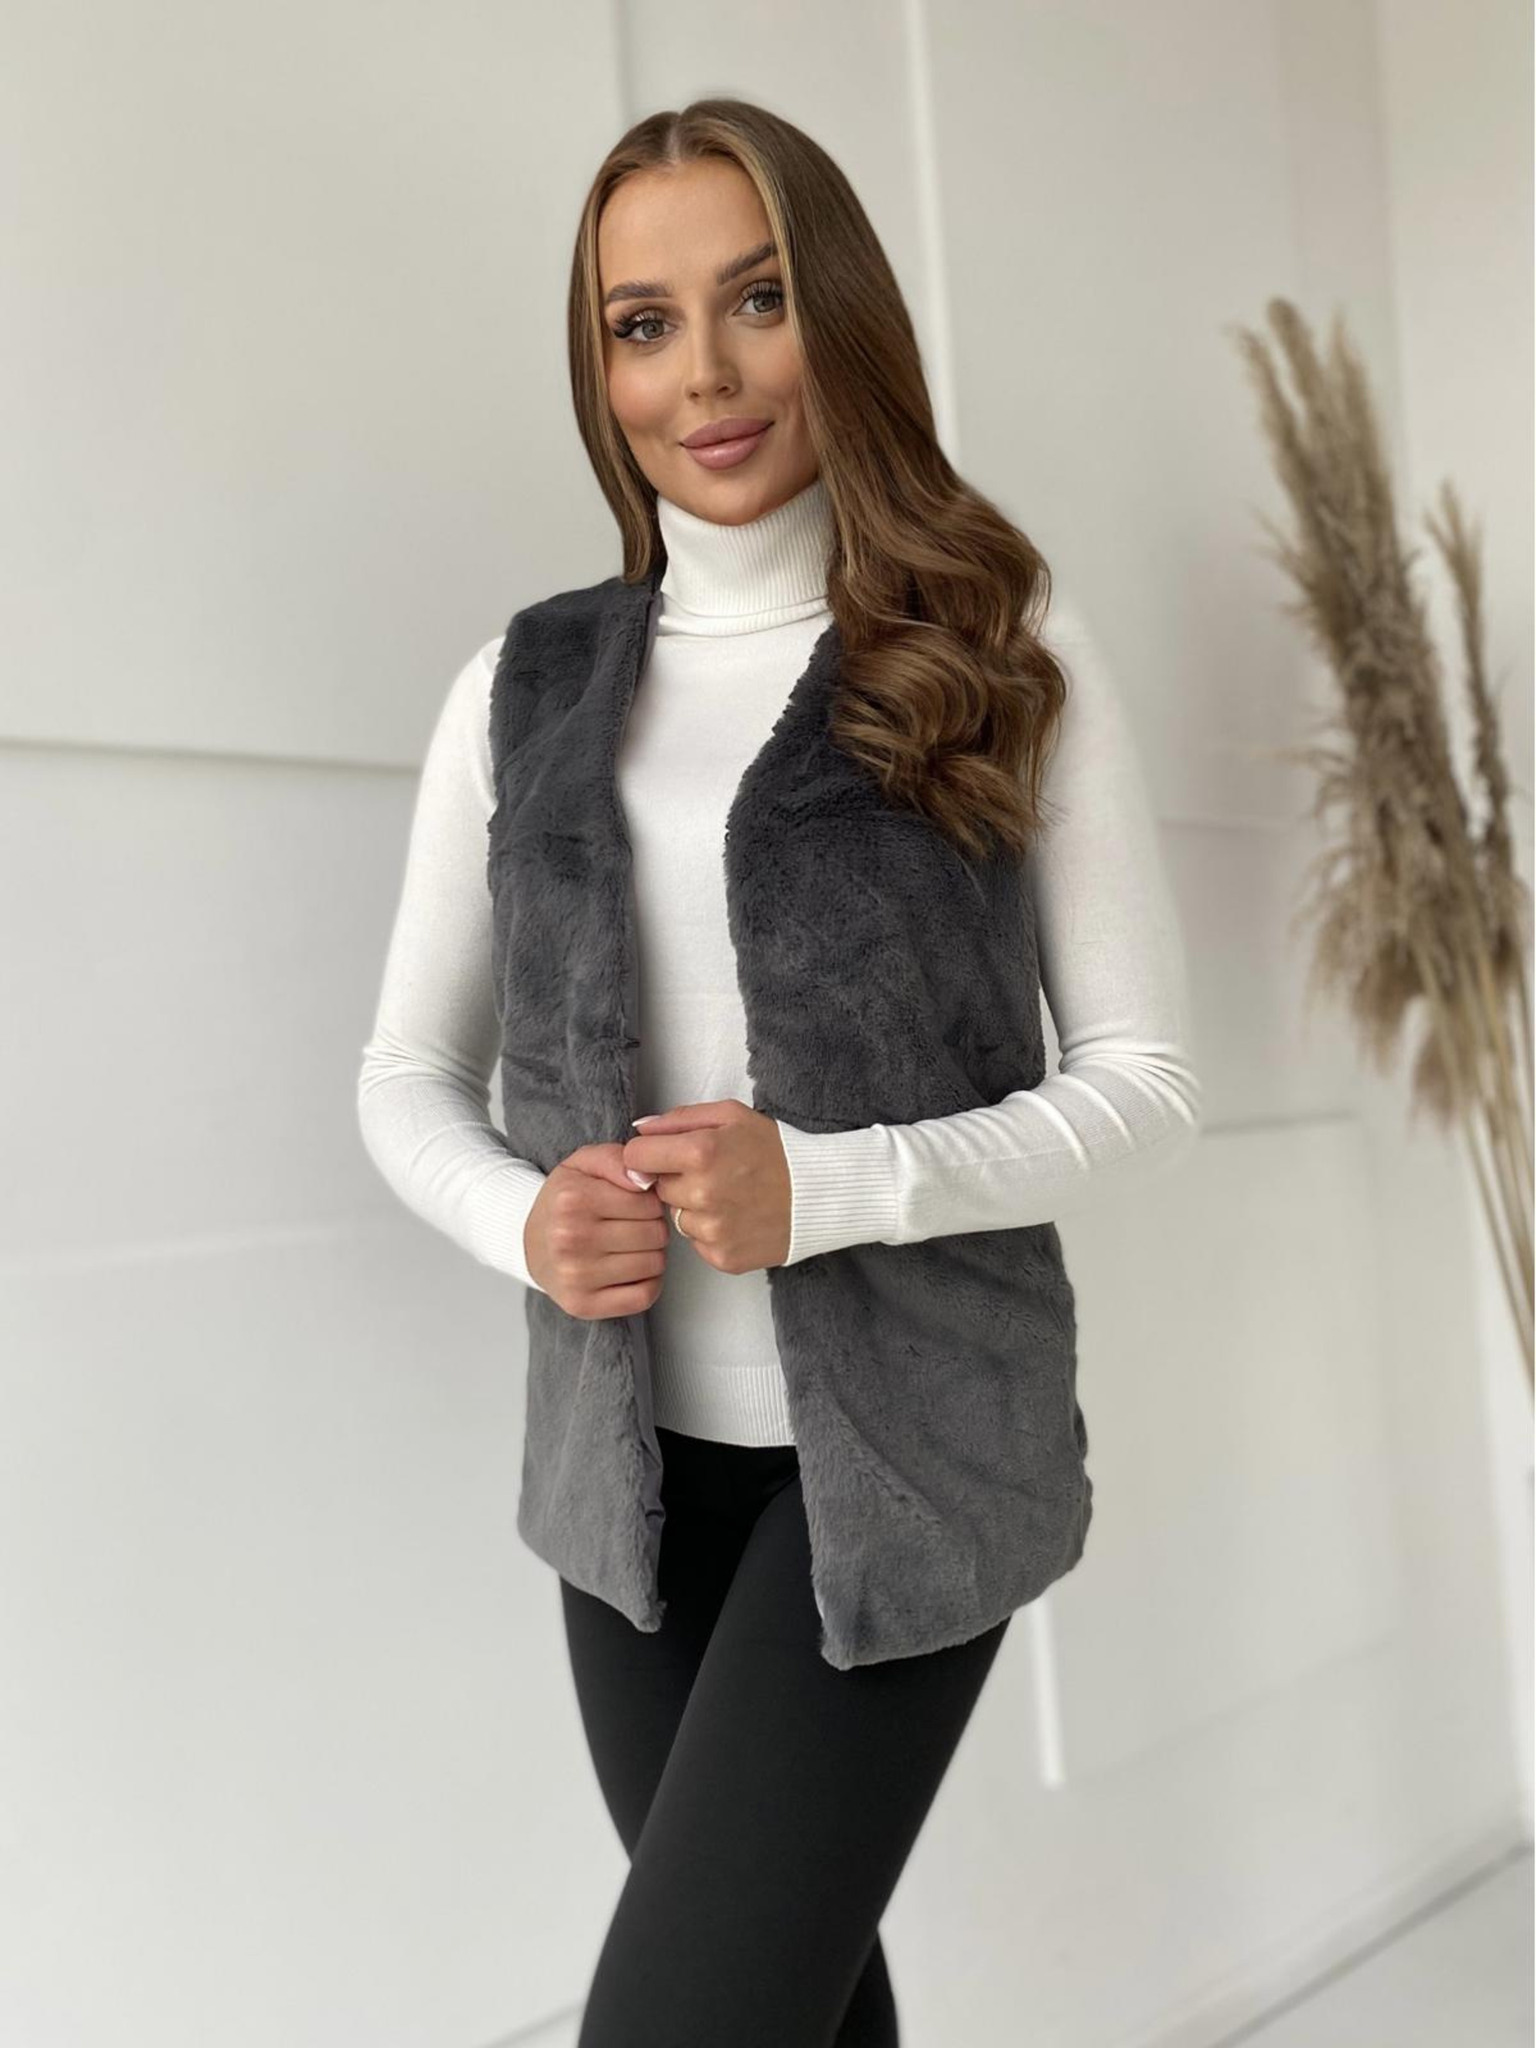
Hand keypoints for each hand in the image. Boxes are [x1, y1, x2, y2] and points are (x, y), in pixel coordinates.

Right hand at [522, 1142, 669, 1320]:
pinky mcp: (583, 1305)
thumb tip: (647, 1179)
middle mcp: (571, 1239)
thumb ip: (617, 1159)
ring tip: (628, 1247)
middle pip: (655, 1235)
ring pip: (654, 1265)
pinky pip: (644, 1296)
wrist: (528, 1242)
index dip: (649, 1203)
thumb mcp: (584, 1164)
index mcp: (573, 1199)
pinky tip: (630, 1271)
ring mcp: (576, 1277)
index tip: (633, 1205)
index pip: (649, 1203)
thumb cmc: (565, 1201)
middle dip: (652, 1229)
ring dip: (651, 1256)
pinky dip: (648, 1284)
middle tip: (631, 1227)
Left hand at [622, 1099, 791, 1274]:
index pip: (635, 1157)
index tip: (663, 1155)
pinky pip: (697, 1242)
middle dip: (676, 1180)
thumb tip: (640, 1129)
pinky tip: (737, 1217)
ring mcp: (712, 1230)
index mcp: (699, 1152)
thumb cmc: (776, 1150)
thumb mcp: (731, 1116)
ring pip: (676, 1218)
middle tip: (711, 1173)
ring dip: (693, 1208)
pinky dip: (711, 1231)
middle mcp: (702, 1194)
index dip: (648, 1153)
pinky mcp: (722, 1257)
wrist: (820, 1193)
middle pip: (656, 1189)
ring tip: (728, 1196)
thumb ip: (679, 1118)